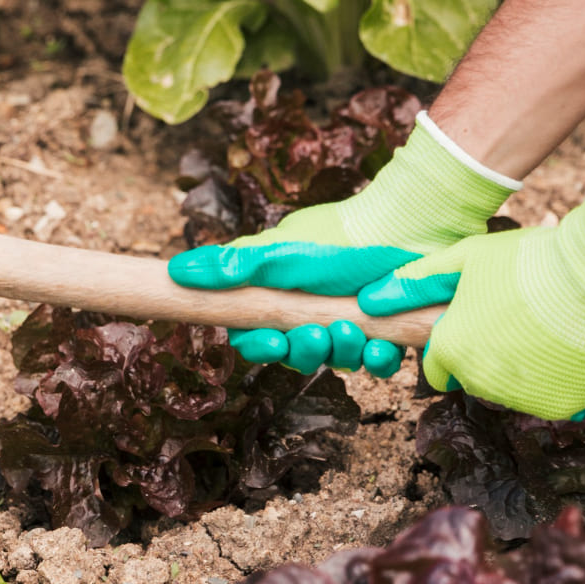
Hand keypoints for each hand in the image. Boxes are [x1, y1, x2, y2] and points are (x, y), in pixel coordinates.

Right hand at [168, 113, 518, 374]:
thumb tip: (176, 272)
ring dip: (341, 353)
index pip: (254, 335)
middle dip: (304, 351)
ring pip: (336, 361)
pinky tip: (381, 345)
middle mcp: (312, 312)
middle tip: (317, 334)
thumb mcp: (280, 251)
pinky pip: (378, 362)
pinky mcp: (387, 330)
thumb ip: (232, 266)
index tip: (268, 340)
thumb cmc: (339, 234)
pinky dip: (378, 358)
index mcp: (280, 294)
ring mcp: (351, 322)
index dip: (258, 346)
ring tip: (352, 330)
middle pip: (295, 354)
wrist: (408, 221)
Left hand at [356, 173, 584, 419]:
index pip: (437, 366)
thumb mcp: (465, 258)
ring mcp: (523, 399)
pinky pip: (551, 399)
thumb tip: (368, 300)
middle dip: (486, 355)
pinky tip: (567, 346)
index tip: (477, 321)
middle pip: (473, 378)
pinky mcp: (563, 408)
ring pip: (512, 390)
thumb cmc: (528, 260)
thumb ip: (414, 282)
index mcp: (451, 349)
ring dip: (523, 367)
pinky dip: (558, 379)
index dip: (454, 342)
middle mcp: (481, 382)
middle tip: (515, 318)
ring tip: (544, 327)